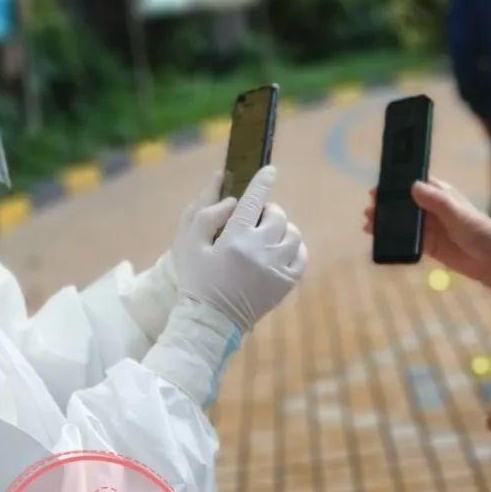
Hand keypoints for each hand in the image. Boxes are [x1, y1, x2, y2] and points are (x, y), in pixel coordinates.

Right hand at [172, 167, 307, 332]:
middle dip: (267, 211)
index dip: (262, 182)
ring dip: (282, 228)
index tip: (270, 170)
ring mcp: (276, 269)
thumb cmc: (196, 279)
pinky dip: (294, 248)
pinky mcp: (286, 284)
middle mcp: (260, 252)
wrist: (210, 321)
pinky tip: (279, 250)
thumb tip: (230, 198)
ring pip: (293, 234)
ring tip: (267, 234)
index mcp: (234, 240)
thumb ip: (205, 214)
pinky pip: (301, 256)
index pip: (254, 201)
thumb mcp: (188, 244)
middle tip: (255, 218)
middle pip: (277, 215)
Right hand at [363, 176, 490, 302]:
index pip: (416, 182)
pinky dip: (393, 238)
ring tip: (369, 222)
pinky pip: (407, 239)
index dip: (398, 182)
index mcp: (442, 194)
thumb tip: (414, 186)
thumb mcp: (460, 215)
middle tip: (371, 205)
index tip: (380, 184)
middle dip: (387, 203)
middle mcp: (434, 208)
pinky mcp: (429, 245)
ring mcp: (431, 227)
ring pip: (403, 221)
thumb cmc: (482, 233)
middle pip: (405, 202)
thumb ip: (438, 202)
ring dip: (387, 220)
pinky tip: (379, 238)